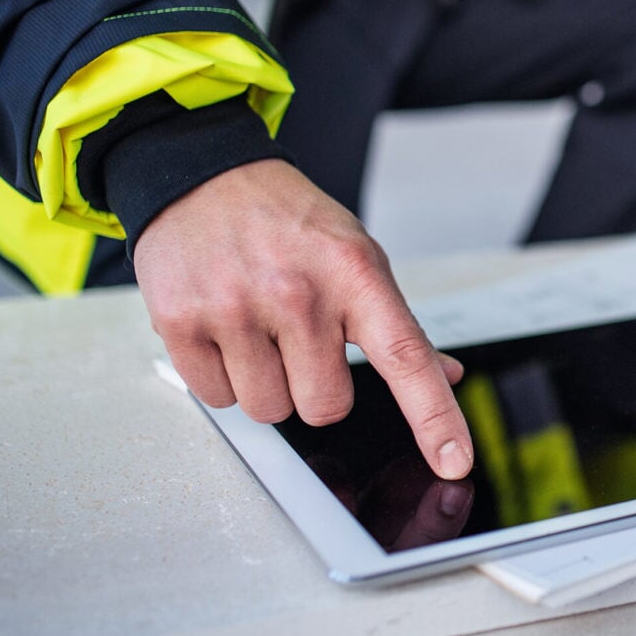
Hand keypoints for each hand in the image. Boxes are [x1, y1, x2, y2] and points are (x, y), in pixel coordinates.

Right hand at [134, 159, 473, 479]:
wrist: (204, 175)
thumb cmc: (287, 221)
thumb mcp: (356, 255)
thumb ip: (396, 323)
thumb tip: (447, 375)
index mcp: (354, 272)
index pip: (405, 357)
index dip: (434, 416)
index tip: (454, 460)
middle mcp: (298, 291)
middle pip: (325, 408)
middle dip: (316, 387)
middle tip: (300, 341)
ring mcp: (236, 307)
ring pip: (269, 410)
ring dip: (266, 383)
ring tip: (258, 327)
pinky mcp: (182, 321)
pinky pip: (217, 397)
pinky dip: (222, 376)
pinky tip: (224, 328)